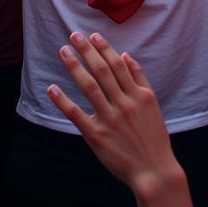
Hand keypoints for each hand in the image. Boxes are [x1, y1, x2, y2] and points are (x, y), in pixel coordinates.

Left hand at [48, 32, 182, 200]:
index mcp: (138, 95)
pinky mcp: (97, 136)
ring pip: (89, 87)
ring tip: (64, 52)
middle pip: (102, 71)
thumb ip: (140, 79)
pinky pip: (76, 115)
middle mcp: (124, 104)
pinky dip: (63, 101)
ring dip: (74, 67)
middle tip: (73, 35)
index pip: (117, 64)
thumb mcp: (153, 104)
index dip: (104, 48)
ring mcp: (110, 119)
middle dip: (86, 50)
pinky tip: (52, 88)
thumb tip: (126, 55)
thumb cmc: (153, 137)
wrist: (154, 171)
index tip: (92, 35)